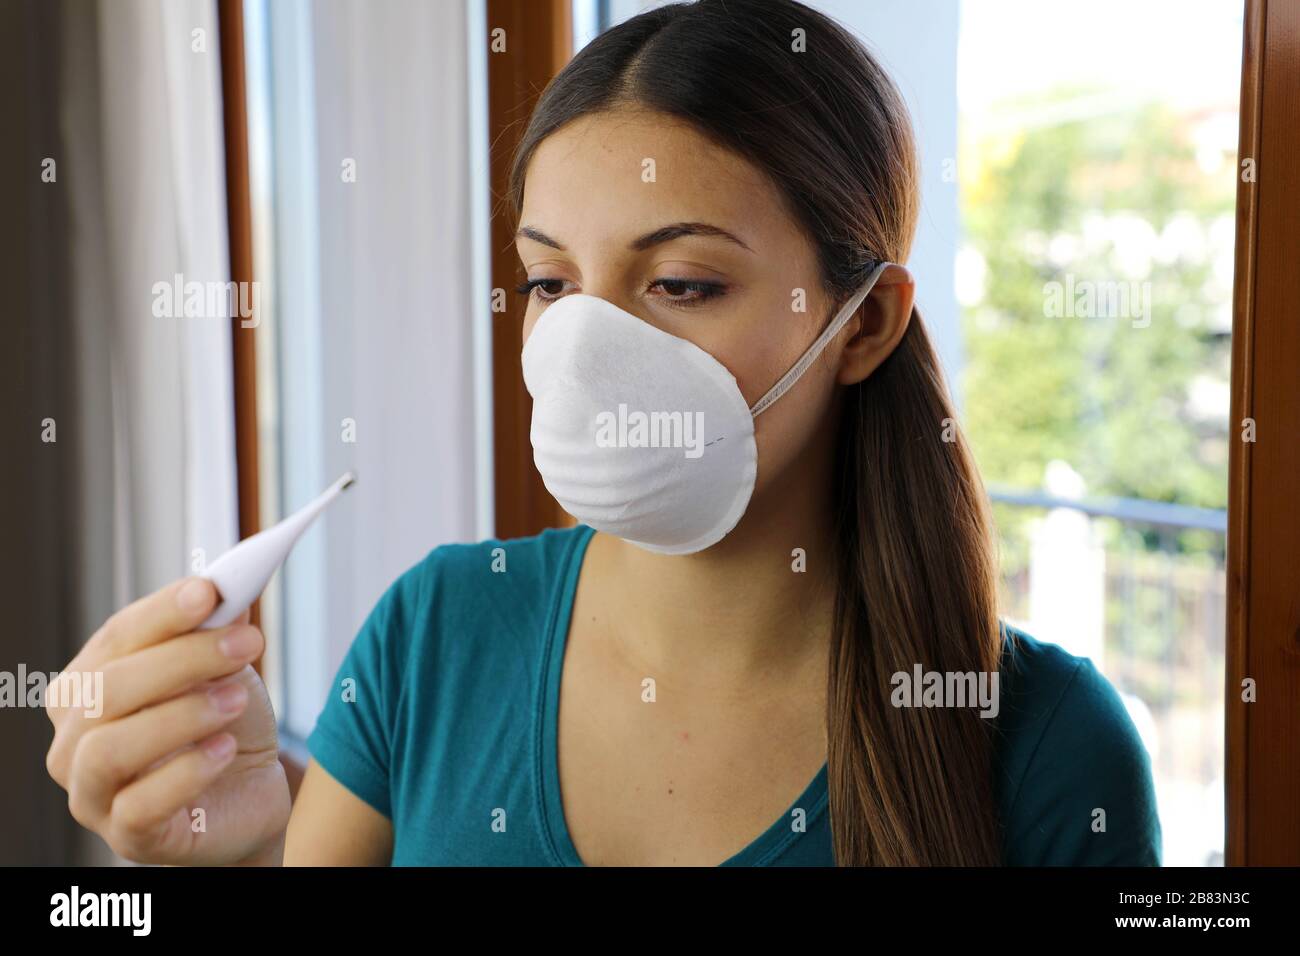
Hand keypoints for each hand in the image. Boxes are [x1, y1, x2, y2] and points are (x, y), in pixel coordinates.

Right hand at [45, 577, 289, 863]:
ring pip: (108, 748)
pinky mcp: (126, 837)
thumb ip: (219, 630)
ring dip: (181, 715)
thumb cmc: (224, 725)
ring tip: (237, 698)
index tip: (211, 592)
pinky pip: (138, 806)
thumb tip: (225, 591)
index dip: (162, 612)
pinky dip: (186, 772)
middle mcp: (73, 741)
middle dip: (183, 659)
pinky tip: (224, 750)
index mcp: (88, 687)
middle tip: (247, 643)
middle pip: (108, 689)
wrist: (250, 794)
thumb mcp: (226, 671)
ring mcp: (91, 794)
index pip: (115, 638)